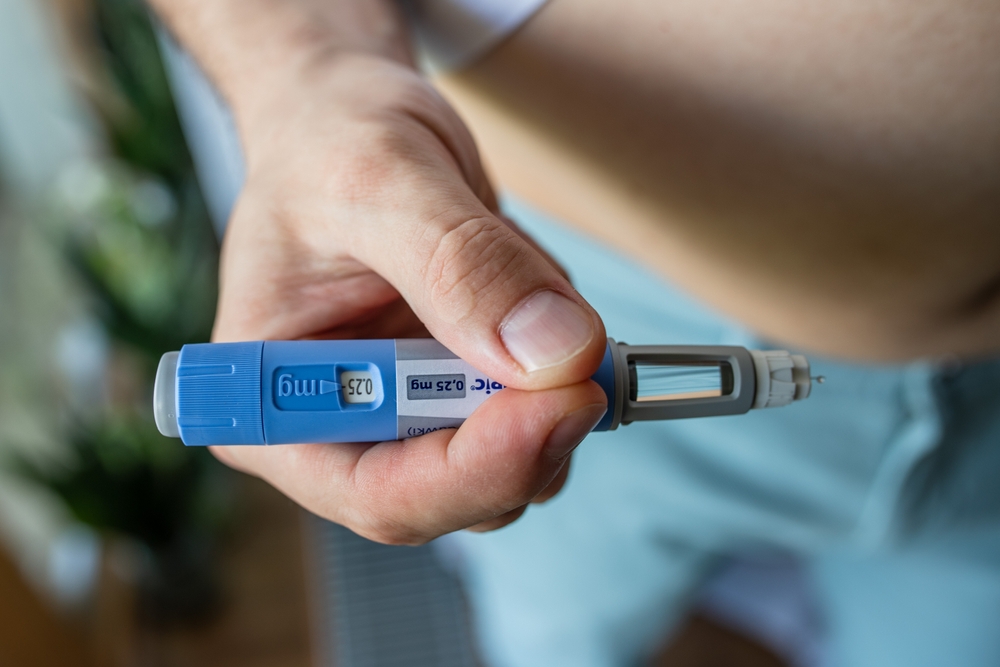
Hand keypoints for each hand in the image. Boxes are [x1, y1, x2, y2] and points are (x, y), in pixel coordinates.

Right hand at [210, 54, 607, 543]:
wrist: (349, 119)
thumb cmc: (328, 142)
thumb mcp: (380, 180)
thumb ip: (460, 266)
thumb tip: (554, 353)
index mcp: (279, 408)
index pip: (381, 493)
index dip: (479, 469)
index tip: (566, 399)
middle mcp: (343, 430)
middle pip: (457, 495)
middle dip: (532, 431)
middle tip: (588, 353)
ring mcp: (410, 417)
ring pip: (514, 464)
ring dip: (553, 388)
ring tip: (524, 276)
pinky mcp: (463, 392)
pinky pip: (541, 410)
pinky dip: (561, 356)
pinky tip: (525, 283)